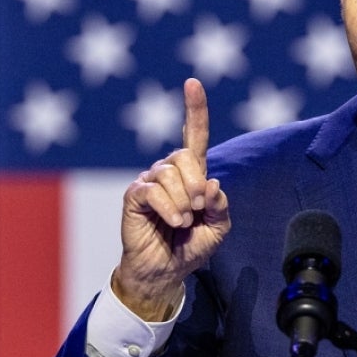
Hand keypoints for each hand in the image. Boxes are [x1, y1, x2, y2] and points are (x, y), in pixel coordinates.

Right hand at [114, 78, 230, 319]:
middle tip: (199, 209)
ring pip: (170, 174)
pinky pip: (154, 190)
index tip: (193, 82)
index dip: (195, 109)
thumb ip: (222, 206)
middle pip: (186, 155)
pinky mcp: (134, 196)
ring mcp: (149, 182)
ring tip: (184, 222)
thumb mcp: (219, 229)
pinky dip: (170, 208)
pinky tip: (174, 222)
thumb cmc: (190, 248)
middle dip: (197, 184)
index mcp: (191, 174)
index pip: (194, 135)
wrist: (166, 273)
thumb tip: (211, 184)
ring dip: (185, 202)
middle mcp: (169, 172)